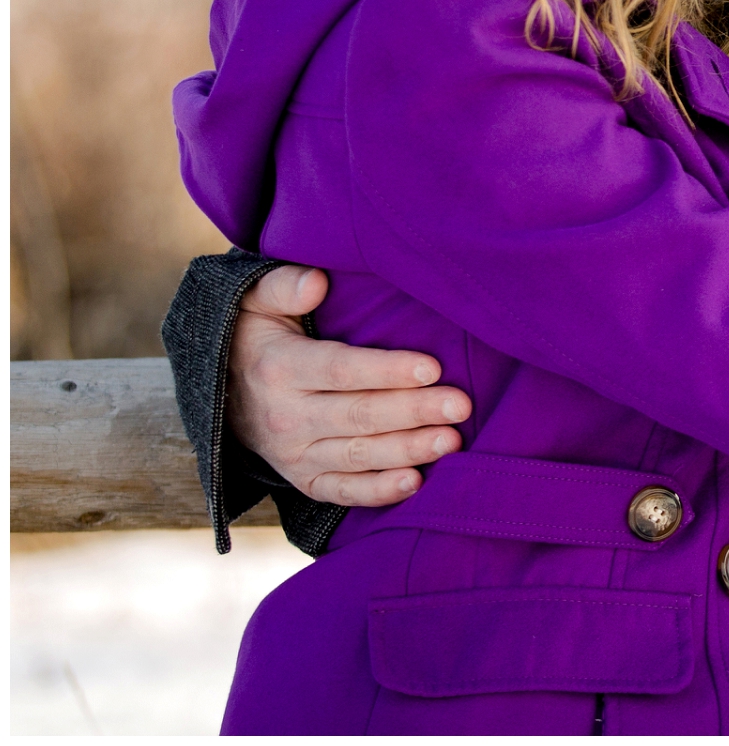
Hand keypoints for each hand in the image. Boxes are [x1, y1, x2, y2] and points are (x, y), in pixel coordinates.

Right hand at [227, 265, 471, 506]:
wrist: (222, 393)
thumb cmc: (258, 335)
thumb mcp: (256, 301)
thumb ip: (283, 286)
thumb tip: (316, 281)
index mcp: (279, 368)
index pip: (340, 370)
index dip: (387, 371)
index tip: (433, 367)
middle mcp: (284, 417)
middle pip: (359, 415)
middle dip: (414, 411)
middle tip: (460, 405)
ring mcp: (293, 454)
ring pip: (357, 456)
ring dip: (407, 450)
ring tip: (451, 441)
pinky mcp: (303, 480)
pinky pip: (341, 492)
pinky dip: (376, 493)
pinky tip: (415, 483)